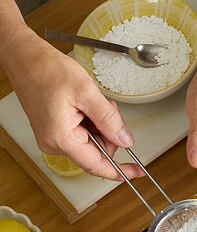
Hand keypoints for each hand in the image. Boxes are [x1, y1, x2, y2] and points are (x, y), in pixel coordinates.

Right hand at [5, 29, 143, 180]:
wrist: (26, 59)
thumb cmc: (48, 70)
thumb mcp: (87, 93)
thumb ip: (109, 120)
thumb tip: (124, 140)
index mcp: (61, 138)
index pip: (96, 165)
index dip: (119, 170)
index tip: (136, 172)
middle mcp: (54, 143)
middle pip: (96, 152)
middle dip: (108, 132)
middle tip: (106, 108)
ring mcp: (52, 138)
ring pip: (91, 142)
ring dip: (99, 124)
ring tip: (90, 102)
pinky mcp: (53, 131)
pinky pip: (81, 134)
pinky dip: (89, 120)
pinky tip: (83, 104)